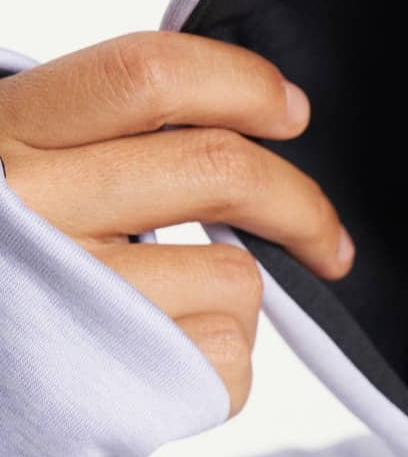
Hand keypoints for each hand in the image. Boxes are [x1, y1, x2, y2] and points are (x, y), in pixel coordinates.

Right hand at [0, 30, 352, 419]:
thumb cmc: (1, 265)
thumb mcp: (8, 168)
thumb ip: (88, 139)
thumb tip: (234, 121)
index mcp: (6, 129)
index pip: (148, 76)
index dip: (244, 85)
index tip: (292, 112)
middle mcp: (31, 203)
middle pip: (217, 169)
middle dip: (301, 205)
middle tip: (326, 238)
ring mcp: (67, 296)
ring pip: (235, 275)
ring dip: (239, 302)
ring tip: (189, 321)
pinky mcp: (99, 380)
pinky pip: (224, 357)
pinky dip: (222, 368)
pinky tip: (172, 370)